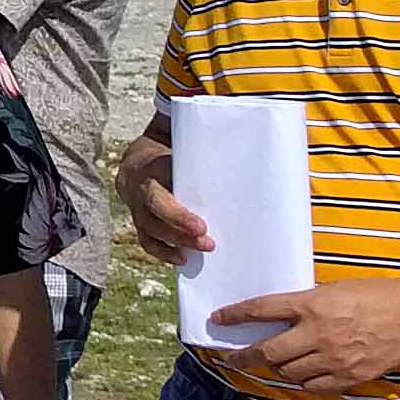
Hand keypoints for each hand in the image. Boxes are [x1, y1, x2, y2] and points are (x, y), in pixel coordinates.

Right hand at [121, 143, 207, 267]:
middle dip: (179, 228)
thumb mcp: (188, 141)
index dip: (177, 212)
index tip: (202, 223)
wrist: (141, 156)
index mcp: (150, 166)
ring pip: (149, 229)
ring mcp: (136, 206)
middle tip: (208, 239)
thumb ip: (212, 147)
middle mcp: (138, 188)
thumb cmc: (176, 148)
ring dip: (175, 241)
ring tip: (204, 248)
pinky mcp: (140, 220)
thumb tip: (263, 140)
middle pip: (153, 214)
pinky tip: (182, 259)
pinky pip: (146, 240)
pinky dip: (162, 252)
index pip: (158, 192)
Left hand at [211, 275, 399, 394]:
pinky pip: (314, 387)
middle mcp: (318, 333)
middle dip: (244, 357)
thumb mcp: (337, 289)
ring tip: (275, 362)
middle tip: (232, 358)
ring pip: (288, 372)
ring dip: (278, 368)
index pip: (261, 310)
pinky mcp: (351, 376)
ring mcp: (334, 358)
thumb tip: (281, 316)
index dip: (235, 316)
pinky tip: (301, 376)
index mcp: (312, 305)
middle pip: (266, 351)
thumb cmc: (381, 294)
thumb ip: (308, 304)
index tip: (219, 319)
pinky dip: (303, 382)